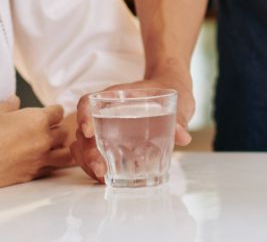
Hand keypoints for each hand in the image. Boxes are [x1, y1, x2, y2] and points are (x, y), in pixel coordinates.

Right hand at [0, 97, 71, 194]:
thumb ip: (8, 105)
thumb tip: (15, 100)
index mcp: (38, 120)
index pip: (58, 112)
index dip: (53, 111)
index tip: (48, 113)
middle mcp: (44, 140)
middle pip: (65, 132)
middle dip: (58, 129)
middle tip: (47, 129)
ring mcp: (40, 159)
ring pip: (65, 154)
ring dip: (60, 148)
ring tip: (51, 147)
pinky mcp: (33, 174)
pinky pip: (51, 168)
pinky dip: (50, 163)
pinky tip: (40, 160)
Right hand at [71, 69, 194, 181]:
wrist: (171, 88)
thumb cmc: (168, 90)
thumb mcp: (175, 100)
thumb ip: (178, 118)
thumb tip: (183, 137)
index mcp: (115, 96)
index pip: (89, 101)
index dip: (83, 116)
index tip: (88, 132)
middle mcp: (106, 112)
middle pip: (85, 131)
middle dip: (87, 152)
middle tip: (100, 168)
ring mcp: (106, 127)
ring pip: (85, 146)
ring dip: (88, 163)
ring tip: (102, 177)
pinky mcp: (112, 141)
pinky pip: (96, 154)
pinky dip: (96, 166)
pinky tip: (107, 179)